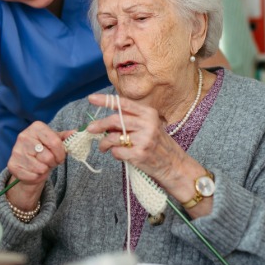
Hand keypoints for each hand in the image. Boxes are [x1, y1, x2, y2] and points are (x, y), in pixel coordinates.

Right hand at [5, 121, 69, 208]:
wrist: (28, 163)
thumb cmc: (44, 150)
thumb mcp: (55, 140)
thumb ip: (66, 137)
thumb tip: (77, 133)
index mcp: (36, 127)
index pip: (55, 142)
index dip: (61, 153)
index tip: (61, 157)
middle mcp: (23, 136)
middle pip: (48, 157)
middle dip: (53, 162)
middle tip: (50, 162)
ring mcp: (16, 151)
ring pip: (41, 168)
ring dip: (45, 170)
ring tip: (42, 165)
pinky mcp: (12, 165)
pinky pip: (33, 176)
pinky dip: (37, 177)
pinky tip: (34, 171)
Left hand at [85, 93, 209, 212]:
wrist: (175, 166)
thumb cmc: (158, 145)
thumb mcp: (149, 127)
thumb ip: (131, 121)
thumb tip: (104, 120)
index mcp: (148, 114)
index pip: (123, 103)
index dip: (105, 100)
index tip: (91, 98)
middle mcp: (147, 124)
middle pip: (114, 120)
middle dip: (98, 125)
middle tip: (89, 129)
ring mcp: (144, 140)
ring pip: (113, 137)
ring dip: (104, 143)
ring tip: (104, 147)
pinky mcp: (140, 155)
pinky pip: (117, 151)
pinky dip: (114, 153)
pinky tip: (119, 155)